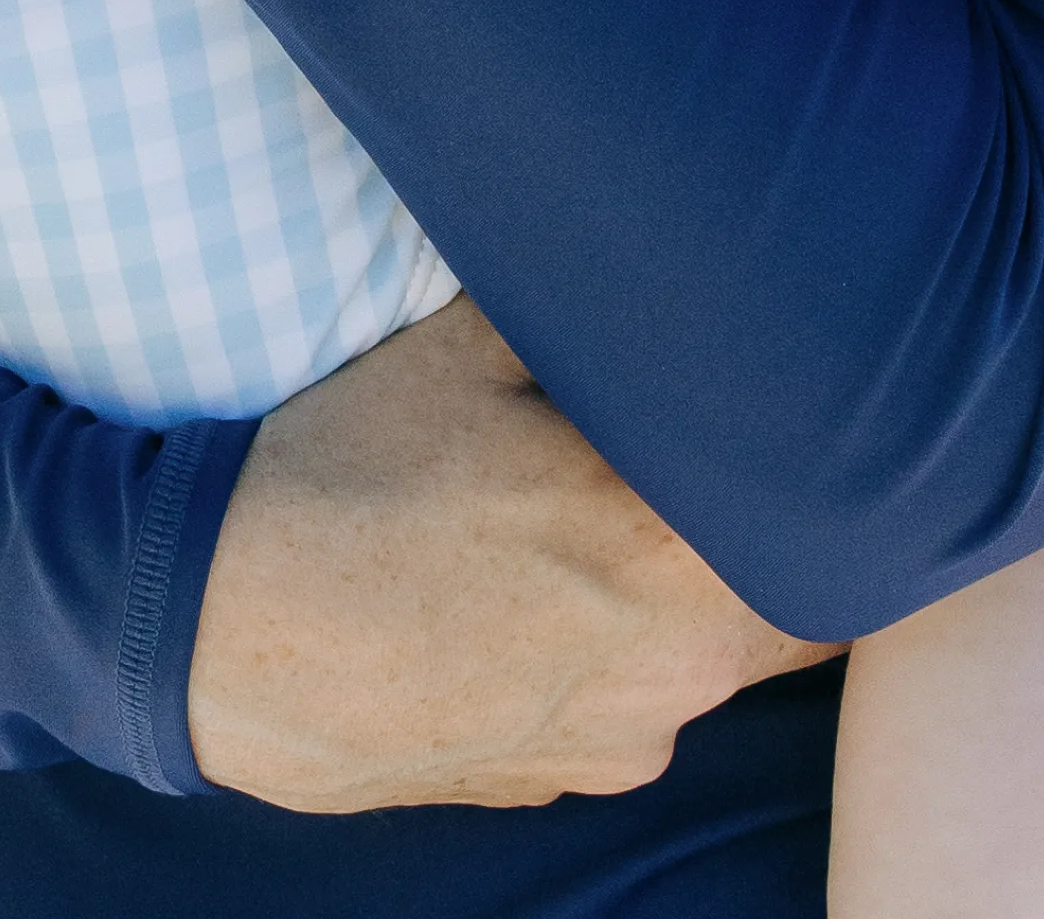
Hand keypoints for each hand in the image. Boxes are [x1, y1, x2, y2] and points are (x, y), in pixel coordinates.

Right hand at [187, 298, 834, 811]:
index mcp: (673, 552)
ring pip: (704, 654)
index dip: (830, 466)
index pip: (832, 524)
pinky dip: (606, 650)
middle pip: (785, 594)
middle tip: (702, 453)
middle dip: (757, 526)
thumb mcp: (466, 345)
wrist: (212, 628)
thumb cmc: (341, 470)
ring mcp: (617, 742)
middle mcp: (674, 668)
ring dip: (676, 592)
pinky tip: (524, 589)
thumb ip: (594, 318)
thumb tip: (662, 260)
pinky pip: (625, 703)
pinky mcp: (554, 782)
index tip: (812, 419)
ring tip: (581, 519)